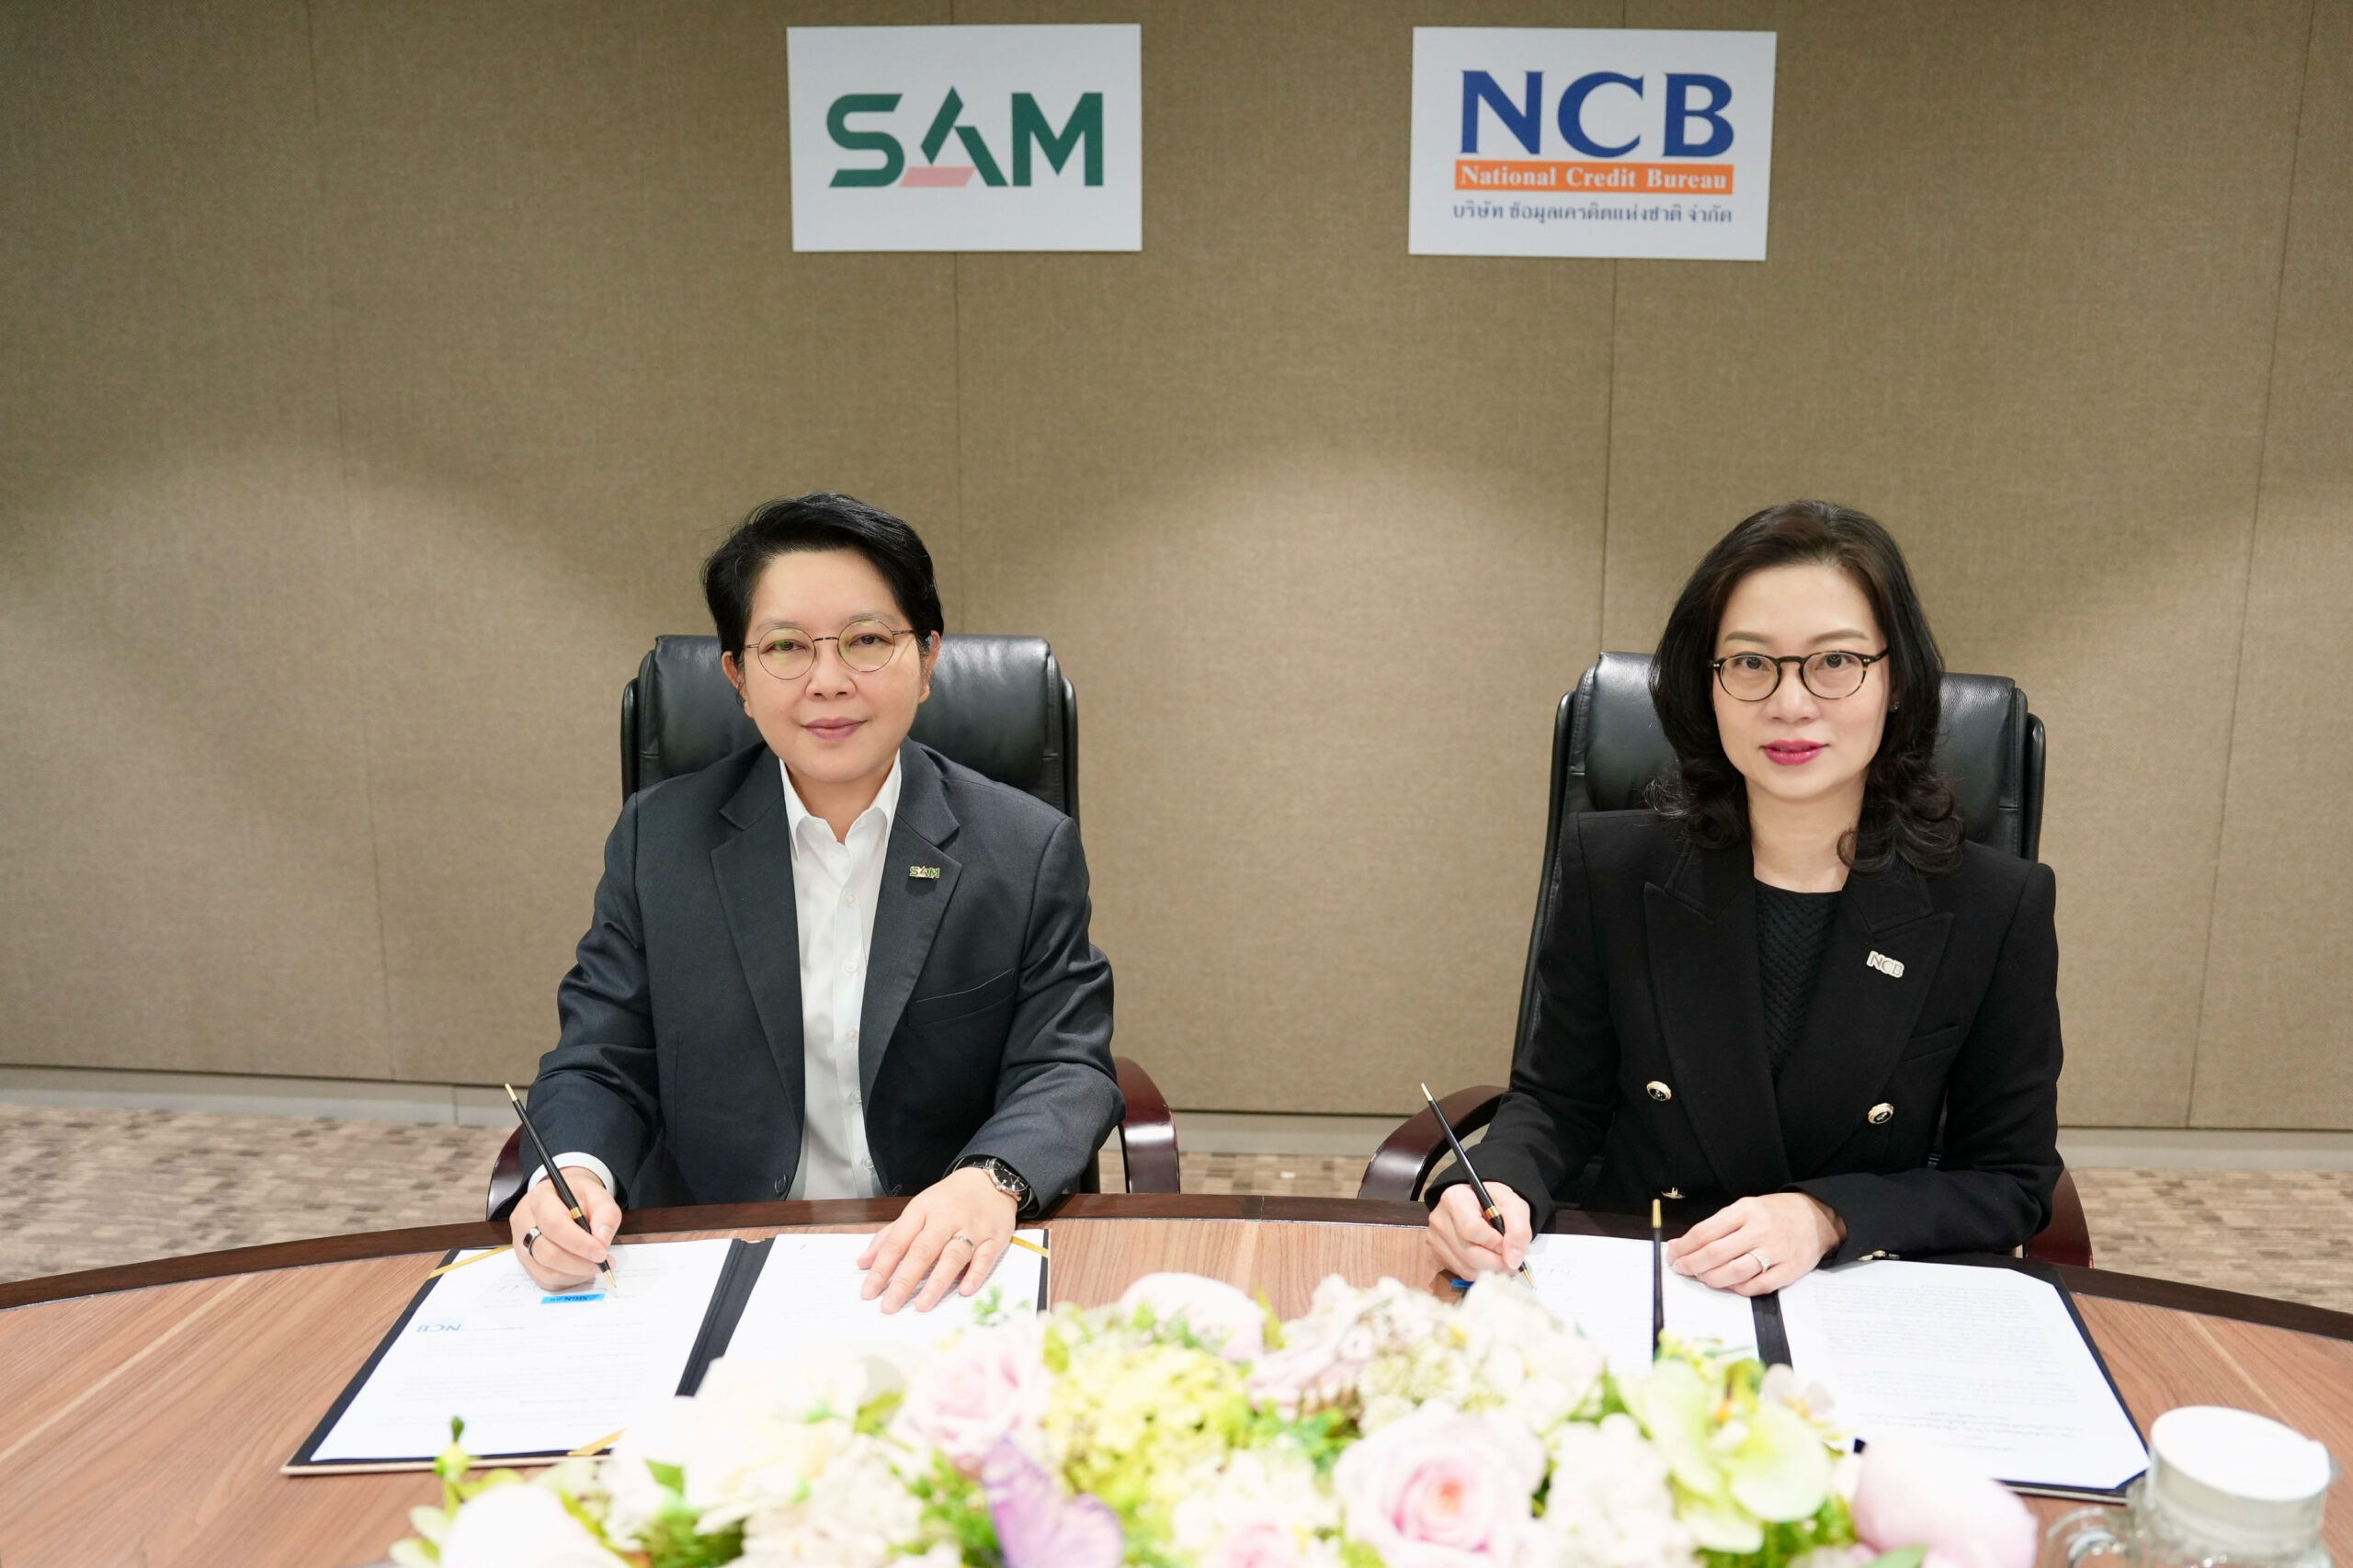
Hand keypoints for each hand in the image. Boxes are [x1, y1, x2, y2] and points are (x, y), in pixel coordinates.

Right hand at [510, 1167, 621, 1291]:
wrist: (562, 1200)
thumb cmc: (578, 1198)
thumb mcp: (598, 1195)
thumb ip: (606, 1214)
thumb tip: (602, 1240)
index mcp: (540, 1199)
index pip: (554, 1224)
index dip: (579, 1243)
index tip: (601, 1253)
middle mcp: (524, 1222)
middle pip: (547, 1253)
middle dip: (579, 1263)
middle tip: (603, 1263)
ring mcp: (520, 1245)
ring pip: (545, 1271)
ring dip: (576, 1274)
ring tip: (595, 1266)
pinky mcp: (525, 1262)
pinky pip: (545, 1280)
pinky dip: (568, 1280)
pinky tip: (582, 1270)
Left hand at [857, 1166, 1018, 1313]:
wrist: (990, 1180)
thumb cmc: (948, 1200)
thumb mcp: (917, 1210)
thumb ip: (890, 1236)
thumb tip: (863, 1263)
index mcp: (922, 1210)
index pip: (898, 1241)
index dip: (882, 1267)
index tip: (869, 1292)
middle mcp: (946, 1219)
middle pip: (923, 1250)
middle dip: (904, 1280)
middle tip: (889, 1305)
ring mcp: (972, 1228)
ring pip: (953, 1255)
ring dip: (937, 1281)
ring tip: (922, 1305)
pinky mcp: (994, 1238)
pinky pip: (985, 1257)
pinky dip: (975, 1273)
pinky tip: (964, 1290)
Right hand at [1427, 1181, 1531, 1278]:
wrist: (1479, 1204)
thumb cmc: (1494, 1202)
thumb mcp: (1514, 1206)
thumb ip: (1518, 1231)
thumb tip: (1513, 1261)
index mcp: (1455, 1199)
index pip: (1472, 1230)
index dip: (1495, 1243)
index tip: (1508, 1243)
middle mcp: (1439, 1220)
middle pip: (1469, 1255)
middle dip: (1496, 1262)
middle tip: (1511, 1260)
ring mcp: (1435, 1239)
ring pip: (1466, 1269)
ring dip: (1489, 1270)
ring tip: (1500, 1259)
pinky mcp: (1436, 1255)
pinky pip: (1460, 1273)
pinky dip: (1478, 1272)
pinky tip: (1485, 1260)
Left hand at [1666, 1193, 1844, 1294]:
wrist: (1818, 1218)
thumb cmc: (1776, 1213)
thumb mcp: (1747, 1207)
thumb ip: (1718, 1225)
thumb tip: (1683, 1244)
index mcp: (1745, 1210)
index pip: (1705, 1232)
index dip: (1683, 1247)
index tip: (1673, 1254)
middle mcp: (1760, 1230)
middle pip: (1715, 1254)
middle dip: (1691, 1265)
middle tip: (1681, 1268)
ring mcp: (1776, 1251)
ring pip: (1734, 1273)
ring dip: (1711, 1279)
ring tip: (1702, 1277)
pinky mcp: (1789, 1270)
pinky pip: (1757, 1286)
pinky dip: (1738, 1289)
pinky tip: (1729, 1284)